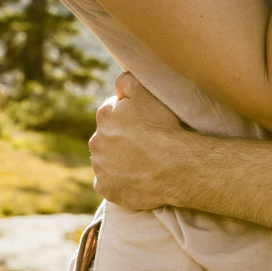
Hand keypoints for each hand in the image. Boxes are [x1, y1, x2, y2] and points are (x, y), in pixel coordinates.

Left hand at [88, 72, 186, 210]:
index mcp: (104, 116)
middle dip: (122, 139)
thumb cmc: (164, 128)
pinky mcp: (106, 189)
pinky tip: (136, 178)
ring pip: (107, 160)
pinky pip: (108, 183)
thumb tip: (117, 88)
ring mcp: (100, 168)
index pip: (113, 112)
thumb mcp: (147, 91)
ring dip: (119, 160)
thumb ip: (127, 82)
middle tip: (145, 144)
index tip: (145, 124)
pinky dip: (119, 181)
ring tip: (143, 162)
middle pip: (108, 137)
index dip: (130, 117)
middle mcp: (96, 141)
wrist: (176, 167)